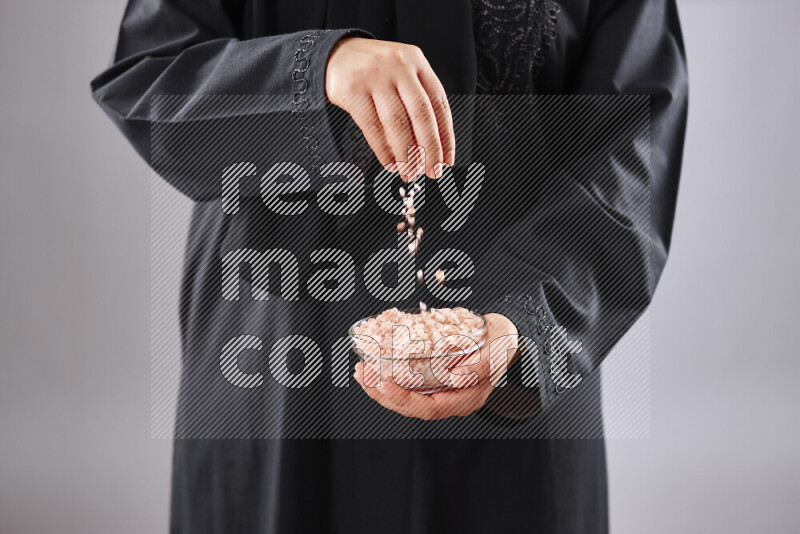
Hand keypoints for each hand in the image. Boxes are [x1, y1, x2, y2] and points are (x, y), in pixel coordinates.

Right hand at [325, 37, 454, 178]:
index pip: (439, 103)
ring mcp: (374, 76)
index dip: (445, 136)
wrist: (335, 54)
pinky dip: (383, 150)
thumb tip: (431, 148)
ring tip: (409, 172)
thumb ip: (417, 101)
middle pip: (421, 114)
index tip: (446, 160)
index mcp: (416, 61)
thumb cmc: (374, 71)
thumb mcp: (400, 74)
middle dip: (429, 149)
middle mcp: (398, 65)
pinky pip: (372, 127)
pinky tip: (390, 163)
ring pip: (396, 123)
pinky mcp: (352, 89)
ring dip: (406, 154)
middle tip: (432, 172)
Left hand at [353, 313, 519, 419]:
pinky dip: (389, 376)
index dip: (404, 399)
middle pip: (412, 407)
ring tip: (362, 371)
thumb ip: (482, 365)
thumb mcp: (499, 350)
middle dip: (383, 394)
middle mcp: (451, 399)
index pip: (431, 408)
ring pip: (406, 397)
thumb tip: (457, 377)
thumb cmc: (503, 343)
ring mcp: (442, 391)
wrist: (506, 337)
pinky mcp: (434, 378)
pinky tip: (375, 365)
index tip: (384, 383)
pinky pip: (408, 385)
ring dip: (380, 387)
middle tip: (364, 375)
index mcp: (466, 399)